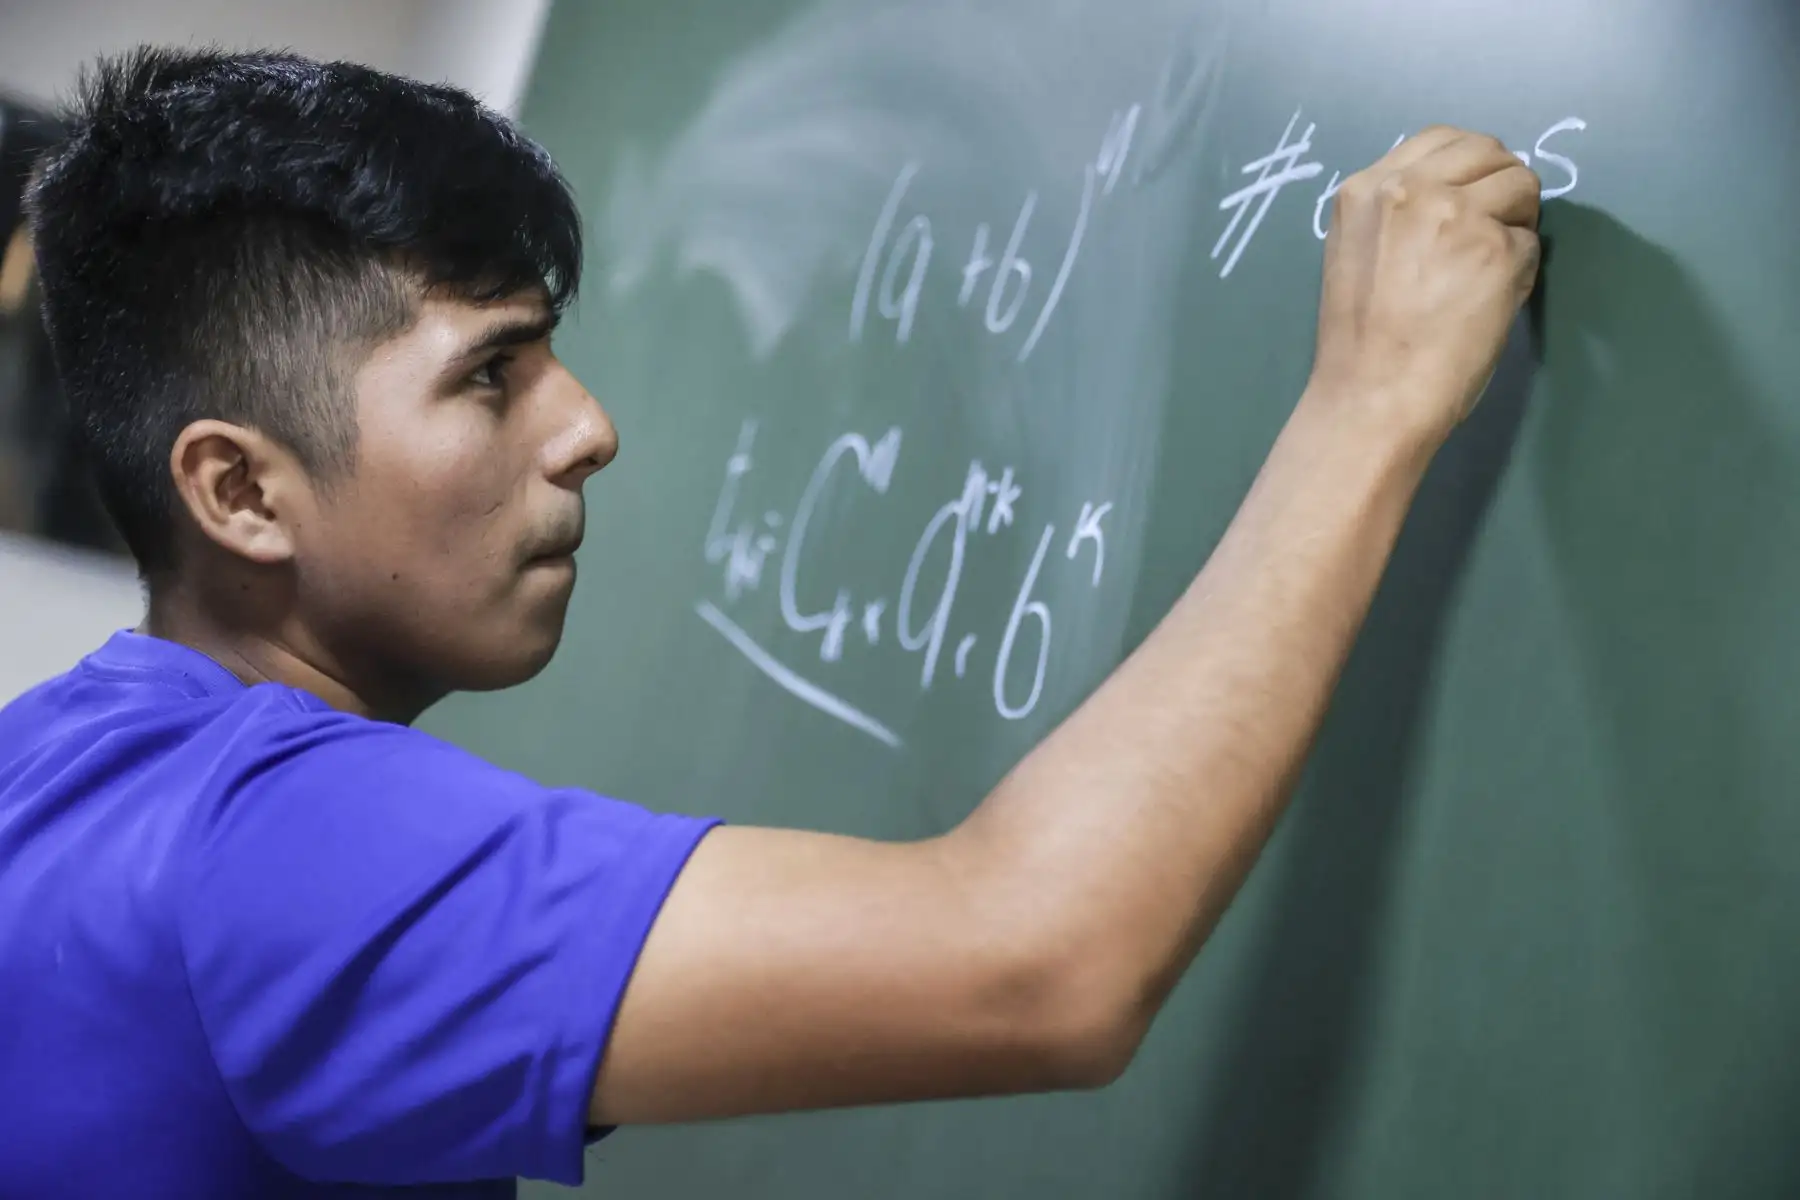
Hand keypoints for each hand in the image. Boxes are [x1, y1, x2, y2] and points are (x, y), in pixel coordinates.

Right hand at [1309, 125, 1541, 445]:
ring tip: (1489, 268)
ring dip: (1516, 222)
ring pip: (1520, 184)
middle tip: (1491, 232)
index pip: (1439, 139)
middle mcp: (1410, 188)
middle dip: (1500, 185)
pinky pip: (1532, 240)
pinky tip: (1490, 299)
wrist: (1371, 396)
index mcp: (1365, 189)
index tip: (1470, 199)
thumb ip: (1397, 214)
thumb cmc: (1358, 342)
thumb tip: (1456, 195)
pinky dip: (1522, 266)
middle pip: (1487, 150)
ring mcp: (1456, 215)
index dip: (1467, 166)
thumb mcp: (1355, 252)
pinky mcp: (1497, 249)